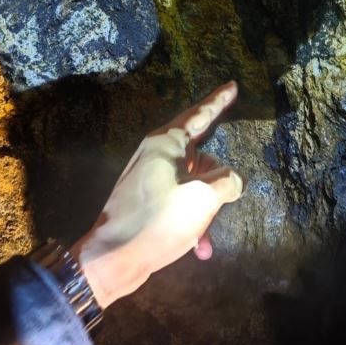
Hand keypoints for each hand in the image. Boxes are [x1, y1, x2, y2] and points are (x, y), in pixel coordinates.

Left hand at [71, 82, 243, 307]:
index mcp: (166, 143)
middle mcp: (156, 155)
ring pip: (195, 184)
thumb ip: (228, 181)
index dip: (219, 101)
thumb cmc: (157, 222)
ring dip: (206, 210)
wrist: (112, 259)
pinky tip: (200, 248)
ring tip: (205, 236)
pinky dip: (194, 221)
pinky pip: (182, 203)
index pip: (200, 114)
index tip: (232, 86)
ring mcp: (151, 178)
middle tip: (220, 203)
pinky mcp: (149, 201)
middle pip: (203, 157)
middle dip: (217, 182)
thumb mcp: (204, 198)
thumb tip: (231, 181)